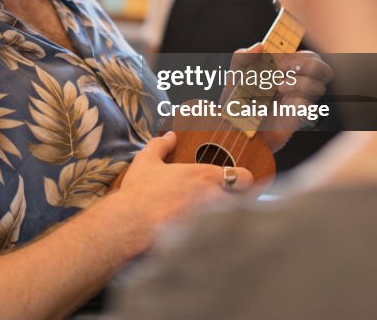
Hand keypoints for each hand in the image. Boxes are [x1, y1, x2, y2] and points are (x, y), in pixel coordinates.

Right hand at [113, 131, 252, 252]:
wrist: (131, 221)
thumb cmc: (139, 191)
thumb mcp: (146, 161)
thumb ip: (160, 145)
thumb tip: (170, 135)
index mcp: (205, 176)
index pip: (244, 178)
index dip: (244, 181)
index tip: (239, 184)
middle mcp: (213, 197)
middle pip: (246, 202)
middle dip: (241, 203)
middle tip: (233, 205)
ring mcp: (211, 220)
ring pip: (236, 221)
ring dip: (232, 221)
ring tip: (223, 224)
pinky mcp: (205, 239)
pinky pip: (223, 240)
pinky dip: (221, 239)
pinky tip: (211, 241)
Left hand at [226, 44, 333, 150]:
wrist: (234, 133)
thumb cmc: (235, 104)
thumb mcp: (233, 77)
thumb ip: (242, 58)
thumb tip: (260, 45)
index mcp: (283, 71)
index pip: (305, 54)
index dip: (297, 51)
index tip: (278, 56)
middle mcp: (294, 84)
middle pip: (320, 65)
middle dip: (303, 63)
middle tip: (280, 68)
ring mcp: (298, 101)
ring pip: (319, 85)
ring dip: (299, 83)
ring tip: (278, 87)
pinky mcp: (297, 119)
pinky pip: (309, 107)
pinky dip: (297, 102)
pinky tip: (283, 104)